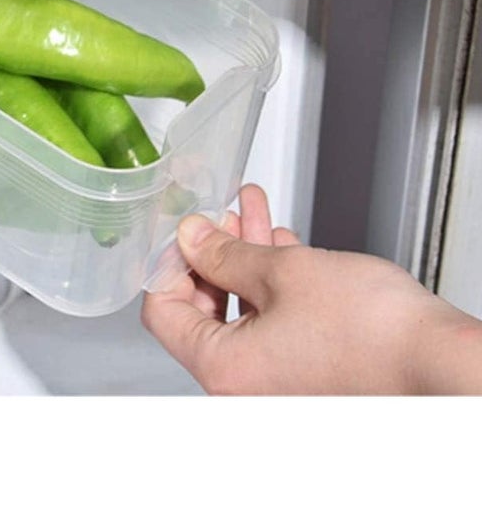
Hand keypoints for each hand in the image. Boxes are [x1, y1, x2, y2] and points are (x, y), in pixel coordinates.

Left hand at [141, 184, 481, 394]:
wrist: (438, 363)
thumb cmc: (372, 332)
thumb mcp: (283, 272)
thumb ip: (225, 253)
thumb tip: (191, 238)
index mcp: (223, 370)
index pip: (163, 312)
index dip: (170, 261)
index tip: (182, 231)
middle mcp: (243, 388)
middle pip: (201, 311)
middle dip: (212, 253)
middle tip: (221, 217)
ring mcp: (274, 384)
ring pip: (241, 312)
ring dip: (245, 259)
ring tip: (253, 214)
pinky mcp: (302, 374)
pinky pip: (271, 324)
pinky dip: (272, 284)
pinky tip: (283, 245)